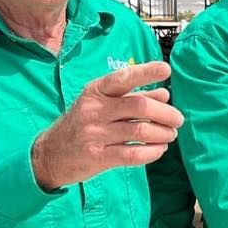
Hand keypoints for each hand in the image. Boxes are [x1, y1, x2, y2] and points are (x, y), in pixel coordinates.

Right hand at [31, 61, 184, 188]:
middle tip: (178, 120)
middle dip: (165, 113)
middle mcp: (94, 110)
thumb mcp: (101, 104)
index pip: (123, 78)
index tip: (166, 70)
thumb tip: (164, 94)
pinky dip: (152, 152)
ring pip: (139, 130)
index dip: (146, 72)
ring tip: (170, 135)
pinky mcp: (97, 157)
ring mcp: (95, 134)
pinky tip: (159, 150)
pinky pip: (132, 154)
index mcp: (95, 91)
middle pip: (139, 107)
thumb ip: (133, 97)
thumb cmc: (81, 124)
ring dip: (162, 133)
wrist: (50, 154)